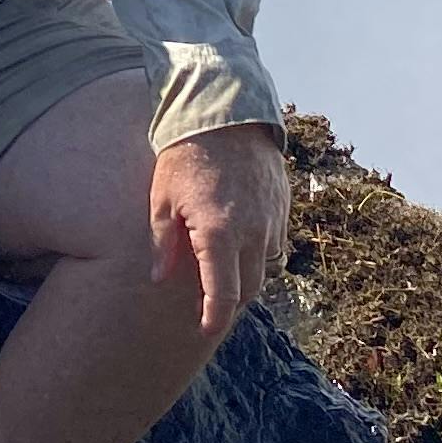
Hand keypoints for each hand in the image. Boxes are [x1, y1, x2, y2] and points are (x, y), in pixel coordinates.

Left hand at [149, 122, 289, 344]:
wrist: (226, 112)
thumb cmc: (184, 155)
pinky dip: (259, 250)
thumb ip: (163, 244)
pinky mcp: (282, 206)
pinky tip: (240, 241)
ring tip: (224, 268)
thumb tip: (159, 279)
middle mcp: (252, 232)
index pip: (223, 295)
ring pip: (265, 266)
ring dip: (246, 274)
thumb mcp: (162, 199)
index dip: (214, 319)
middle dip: (230, 299)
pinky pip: (275, 242)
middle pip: (248, 288)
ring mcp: (272, 219)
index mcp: (219, 234)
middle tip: (209, 300)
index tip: (204, 330)